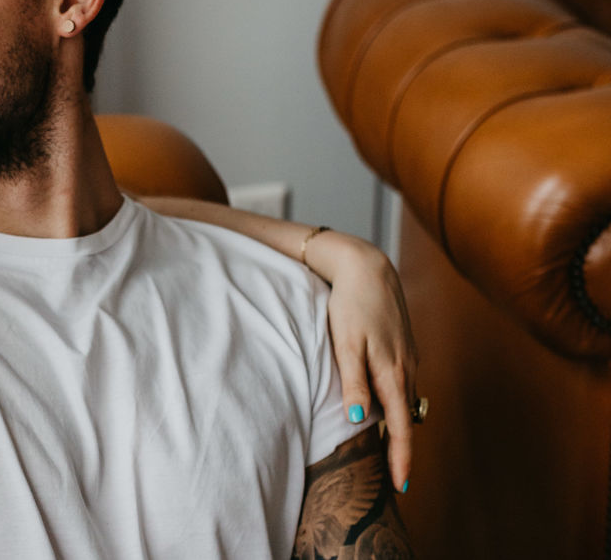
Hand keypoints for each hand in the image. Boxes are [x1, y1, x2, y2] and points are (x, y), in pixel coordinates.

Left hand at [308, 230, 417, 492]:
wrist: (367, 268)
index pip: (401, 427)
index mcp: (391, 372)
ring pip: (405, 401)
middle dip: (401, 449)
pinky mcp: (405, 349)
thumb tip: (356, 420)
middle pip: (406, 419)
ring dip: (399, 426)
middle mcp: (406, 369)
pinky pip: (403, 385)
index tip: (402, 487)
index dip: (402, 458)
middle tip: (393, 480)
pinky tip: (386, 409)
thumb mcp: (345, 344)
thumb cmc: (350, 305)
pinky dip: (396, 402)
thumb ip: (352, 382)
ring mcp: (409, 358)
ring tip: (388, 452)